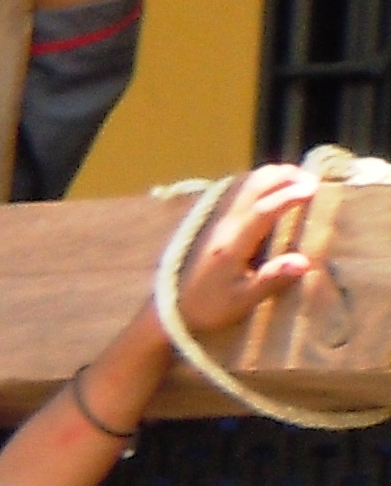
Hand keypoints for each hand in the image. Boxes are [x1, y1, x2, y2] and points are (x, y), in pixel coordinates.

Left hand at [169, 164, 322, 338]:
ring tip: (298, 177)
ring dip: (271, 176)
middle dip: (284, 177)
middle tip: (313, 178)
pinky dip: (258, 183)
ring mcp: (216, 221)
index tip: (314, 188)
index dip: (288, 197)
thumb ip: (271, 280)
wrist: (172, 308)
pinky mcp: (214, 222)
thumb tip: (303, 261)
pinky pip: (237, 192)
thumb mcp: (242, 301)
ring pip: (243, 185)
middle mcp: (223, 225)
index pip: (262, 210)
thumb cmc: (210, 307)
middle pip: (253, 187)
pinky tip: (272, 186)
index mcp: (232, 243)